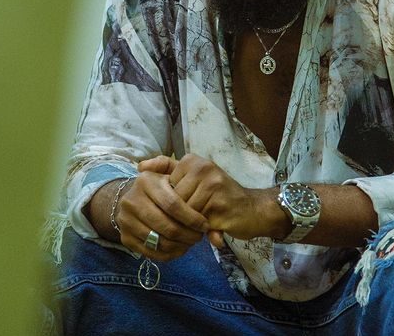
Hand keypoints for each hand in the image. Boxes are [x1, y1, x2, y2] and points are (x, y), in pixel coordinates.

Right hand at [113, 163, 209, 261]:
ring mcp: (126, 221)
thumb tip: (146, 164)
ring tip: (191, 242)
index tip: (204, 224)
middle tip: (199, 237)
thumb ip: (168, 164)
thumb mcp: (166, 172)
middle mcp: (131, 201)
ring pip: (159, 241)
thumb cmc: (160, 186)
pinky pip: (150, 252)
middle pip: (167, 226)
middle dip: (188, 234)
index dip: (192, 217)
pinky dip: (168, 254)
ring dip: (180, 245)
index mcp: (145, 182)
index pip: (173, 204)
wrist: (134, 201)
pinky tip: (179, 249)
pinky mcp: (124, 238)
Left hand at [139, 154, 284, 244]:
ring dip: (190, 225)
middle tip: (193, 221)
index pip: (165, 188)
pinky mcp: (219, 204)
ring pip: (184, 214)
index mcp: (193, 160)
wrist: (254, 210)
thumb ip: (168, 171)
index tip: (185, 208)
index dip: (171, 204)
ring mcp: (212, 185)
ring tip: (202, 225)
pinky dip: (202, 232)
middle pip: (173, 202)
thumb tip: (139, 166)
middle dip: (179, 217)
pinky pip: (197, 224)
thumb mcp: (194, 179)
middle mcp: (203, 168)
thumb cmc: (220, 196)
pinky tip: (212, 231)